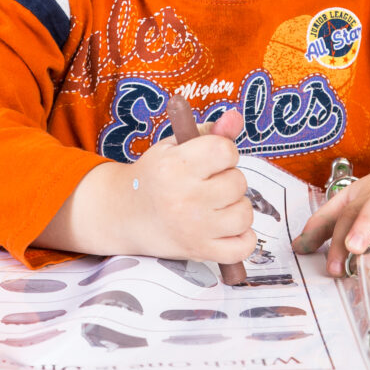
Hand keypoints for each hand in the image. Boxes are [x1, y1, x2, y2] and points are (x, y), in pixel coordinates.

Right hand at [125, 108, 256, 263]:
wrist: (124, 214)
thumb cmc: (155, 175)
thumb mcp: (174, 146)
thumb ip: (209, 131)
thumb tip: (236, 117)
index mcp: (176, 166)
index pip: (225, 151)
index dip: (224, 152)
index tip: (213, 158)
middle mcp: (184, 198)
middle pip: (238, 182)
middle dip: (229, 179)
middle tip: (209, 183)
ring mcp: (193, 228)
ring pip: (244, 214)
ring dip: (236, 207)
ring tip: (216, 204)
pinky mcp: (200, 251)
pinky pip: (242, 247)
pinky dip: (242, 238)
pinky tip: (227, 227)